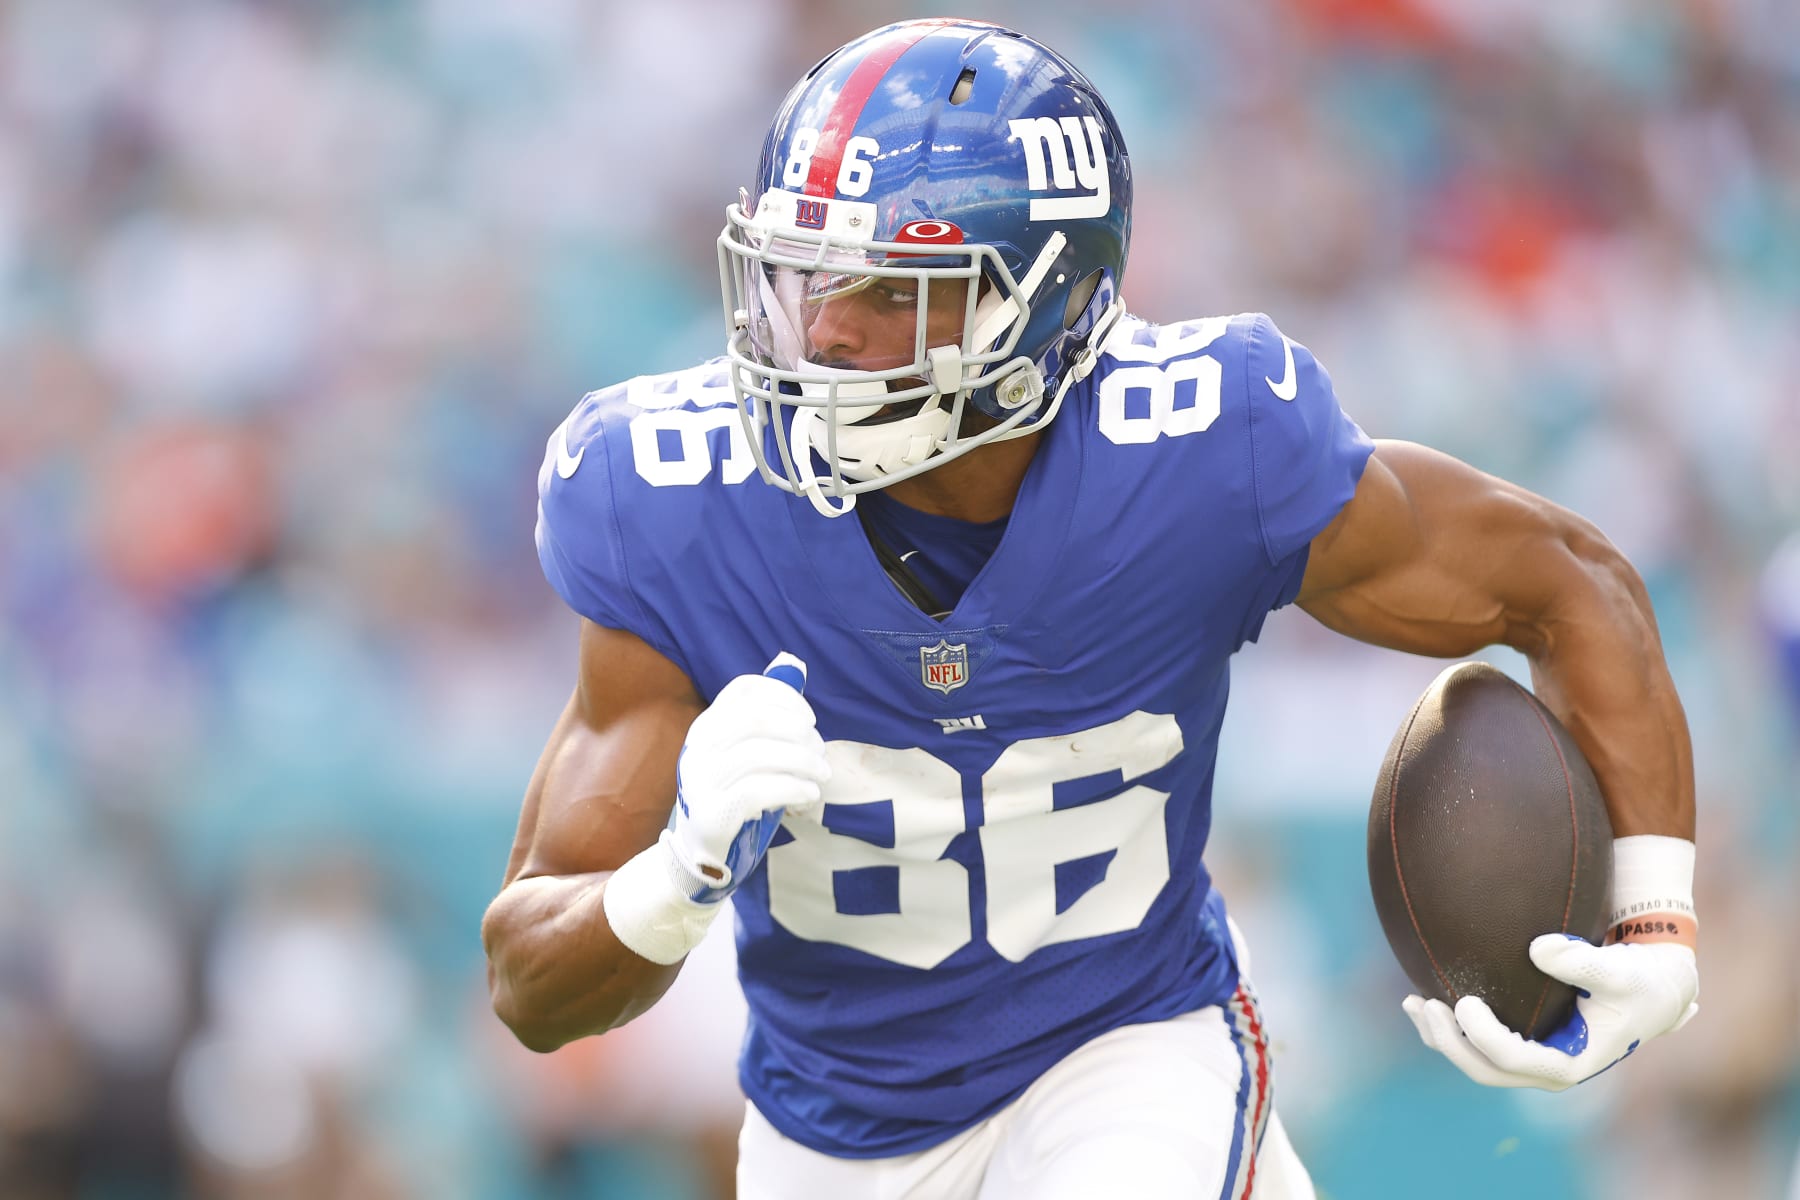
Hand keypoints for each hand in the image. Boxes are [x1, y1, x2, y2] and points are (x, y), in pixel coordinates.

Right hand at [664, 653, 830, 902]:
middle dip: (798, 732)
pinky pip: (759, 791)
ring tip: (822, 775)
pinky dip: (792, 788)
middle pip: (755, 719)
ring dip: (802, 762)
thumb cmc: (734, 793)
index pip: (744, 690)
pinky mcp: (712, 813)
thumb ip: (767, 715)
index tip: (810, 719)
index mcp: (707, 725)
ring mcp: (700, 780)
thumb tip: (791, 665)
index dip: (784, 697)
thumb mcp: (745, 752)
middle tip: (821, 752)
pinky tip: (809, 794)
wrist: (702, 850)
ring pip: (760, 754)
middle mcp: (698, 747)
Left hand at [1402, 933, 1698, 1089]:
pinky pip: (1477, 1045)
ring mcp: (1532, 1060)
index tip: (1465, 1000)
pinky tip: (1423, 1000)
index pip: (1516, 1060)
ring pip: (1475, 1062)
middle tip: (1425, 1004)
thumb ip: (1582, 961)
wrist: (1651, 992)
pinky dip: (1450, 1027)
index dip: (1484, 1036)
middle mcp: (1546, 1070)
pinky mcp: (1523, 1043)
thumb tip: (1537, 948)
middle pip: (1486, 1070)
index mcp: (1570, 1064)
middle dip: (1451, 1043)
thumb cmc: (1637, 982)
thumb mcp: (1619, 971)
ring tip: (1411, 1004)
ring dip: (1440, 1038)